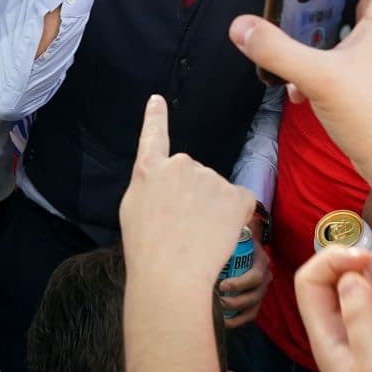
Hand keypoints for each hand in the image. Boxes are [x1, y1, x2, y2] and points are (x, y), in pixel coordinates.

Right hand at [120, 96, 258, 288]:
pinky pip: (238, 202)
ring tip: (196, 236)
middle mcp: (181, 164)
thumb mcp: (132, 208)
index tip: (157, 100)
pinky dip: (234, 216)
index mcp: (150, 169)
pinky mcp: (236, 194)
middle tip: (181, 226)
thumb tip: (163, 178)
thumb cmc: (147, 248)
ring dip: (211, 208)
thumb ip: (149, 184)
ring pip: (215, 190)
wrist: (170, 272)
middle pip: (192, 174)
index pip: (153, 135)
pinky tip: (219, 233)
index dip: (155, 117)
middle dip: (191, 194)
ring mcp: (210, 177)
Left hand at [218, 214, 271, 326]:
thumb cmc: (236, 238)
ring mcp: (262, 290)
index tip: (221, 285)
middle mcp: (266, 277)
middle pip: (255, 295)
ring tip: (219, 311)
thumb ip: (230, 226)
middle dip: (236, 300)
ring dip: (236, 312)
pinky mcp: (256, 300)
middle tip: (217, 300)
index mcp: (262, 261)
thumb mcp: (235, 231)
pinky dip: (239, 321)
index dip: (239, 284)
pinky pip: (251, 315)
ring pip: (253, 307)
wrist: (245, 242)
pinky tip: (225, 322)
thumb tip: (217, 219)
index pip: (255, 277)